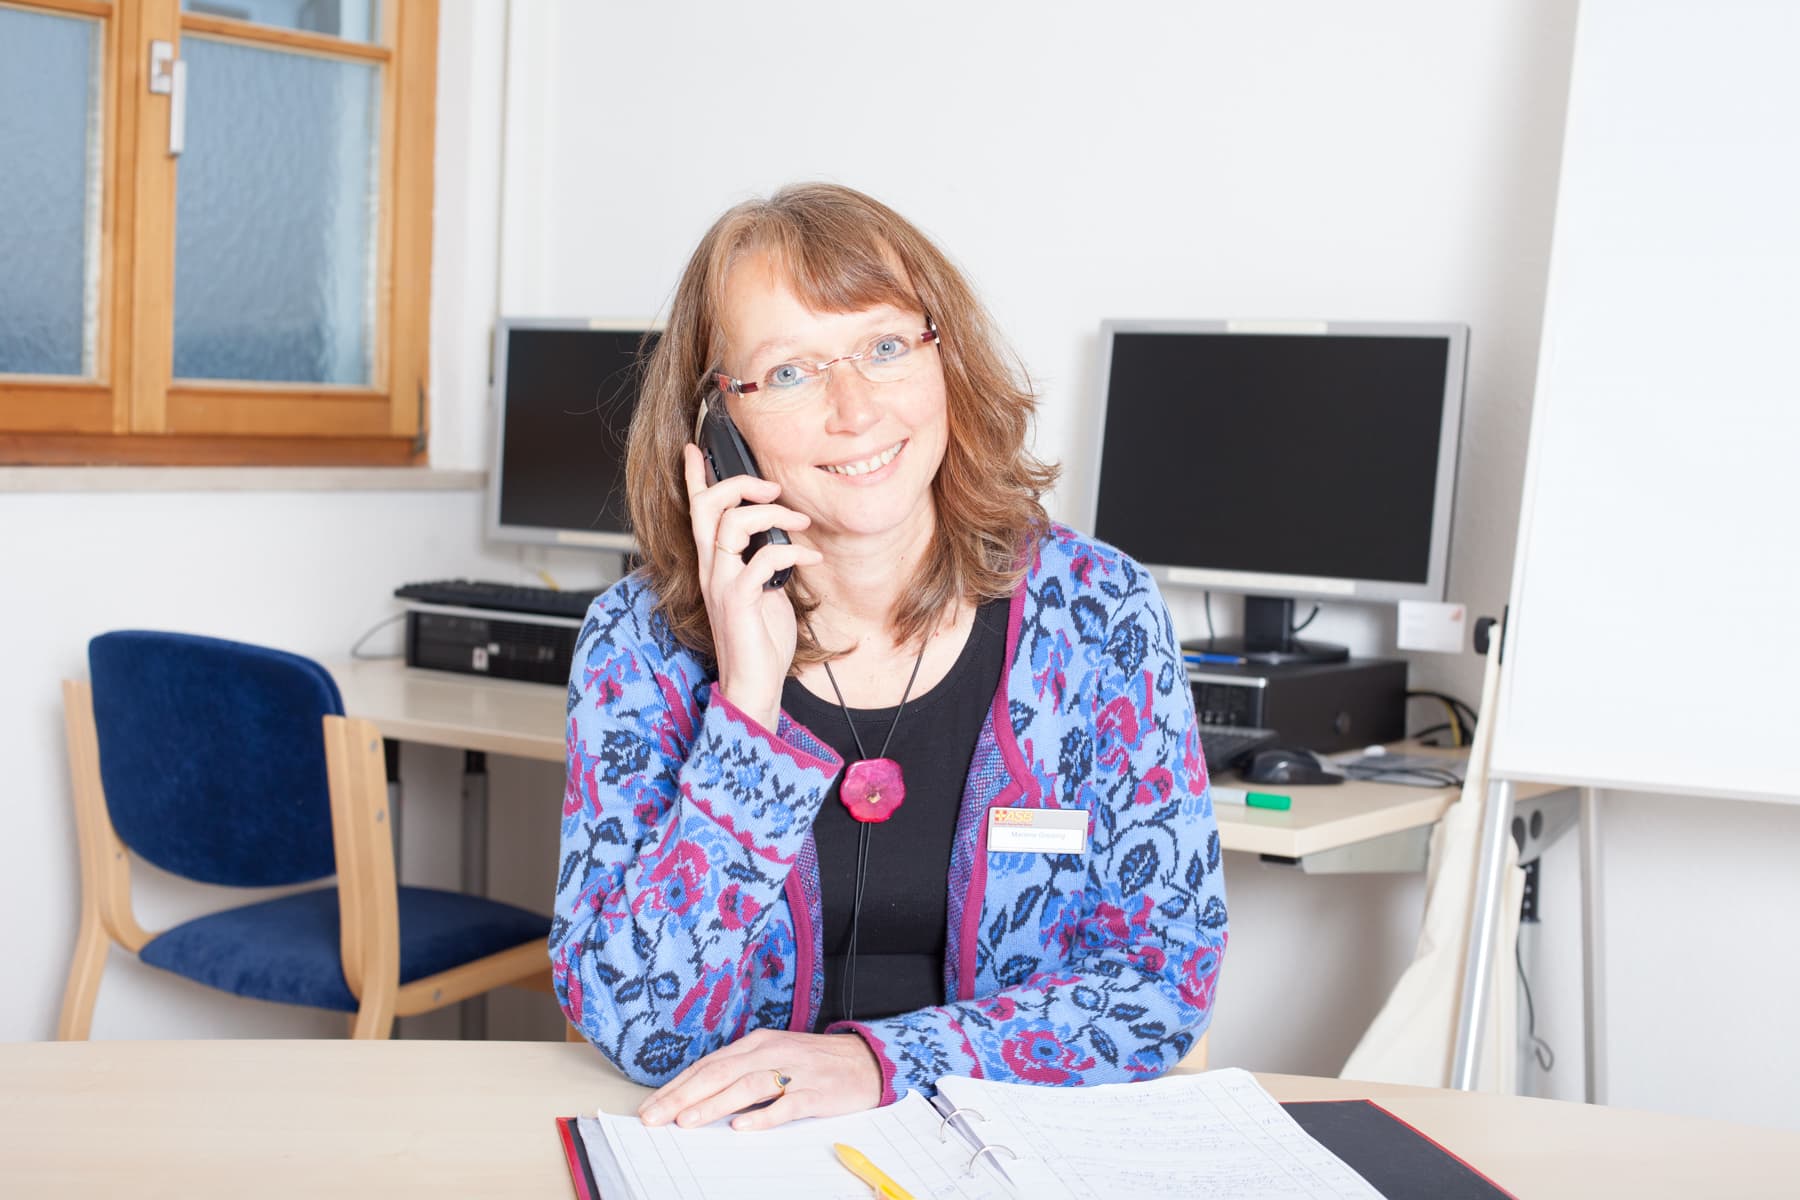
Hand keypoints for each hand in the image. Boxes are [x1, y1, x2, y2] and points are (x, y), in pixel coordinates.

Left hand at [637, 1029, 882, 1130]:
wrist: (866, 1061)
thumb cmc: (813, 1063)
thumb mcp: (774, 1057)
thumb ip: (741, 1072)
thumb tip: (698, 1096)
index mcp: (757, 1044)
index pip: (708, 1065)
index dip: (677, 1086)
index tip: (651, 1107)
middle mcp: (772, 1052)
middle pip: (720, 1073)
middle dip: (683, 1096)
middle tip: (655, 1117)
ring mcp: (795, 1071)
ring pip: (747, 1086)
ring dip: (714, 1104)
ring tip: (687, 1121)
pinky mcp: (816, 1092)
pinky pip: (786, 1104)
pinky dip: (763, 1117)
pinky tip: (742, 1128)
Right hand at [683, 443, 820, 728]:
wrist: (753, 685)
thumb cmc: (760, 640)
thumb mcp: (763, 590)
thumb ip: (762, 561)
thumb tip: (781, 536)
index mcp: (715, 564)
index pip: (696, 512)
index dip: (695, 478)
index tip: (694, 449)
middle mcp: (711, 570)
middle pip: (707, 507)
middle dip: (738, 485)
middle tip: (772, 487)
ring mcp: (721, 584)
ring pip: (731, 526)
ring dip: (771, 515)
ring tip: (801, 523)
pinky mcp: (738, 601)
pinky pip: (761, 559)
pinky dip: (792, 551)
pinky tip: (811, 557)